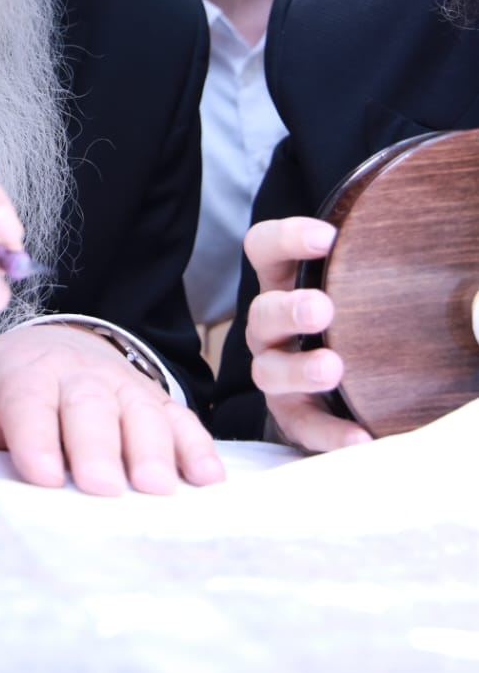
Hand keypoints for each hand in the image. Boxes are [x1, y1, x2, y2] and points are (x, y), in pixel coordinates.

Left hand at [0, 322, 224, 495]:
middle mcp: (79, 377)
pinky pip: (182, 422)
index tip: (42, 475)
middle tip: (101, 486)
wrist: (59, 350)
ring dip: (150, 450)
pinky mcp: (158, 404)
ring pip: (140, 415)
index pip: (30, 402)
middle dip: (96, 447)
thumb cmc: (10, 385)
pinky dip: (197, 448)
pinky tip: (207, 479)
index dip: (36, 437)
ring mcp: (124, 389)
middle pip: (89, 410)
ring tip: (154, 488)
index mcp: (27, 373)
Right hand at [243, 217, 371, 451]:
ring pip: (269, 371)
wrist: (332, 386)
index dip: (286, 239)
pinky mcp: (292, 416)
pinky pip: (305, 426)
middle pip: (262, 312)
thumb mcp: (344, 289)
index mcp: (280, 285)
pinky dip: (331, 433)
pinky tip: (360, 435)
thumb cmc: (342, 323)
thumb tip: (410, 255)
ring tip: (332, 368)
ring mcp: (274, 372)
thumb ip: (359, 270)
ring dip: (299, 369)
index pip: (264, 249)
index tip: (327, 238)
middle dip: (289, 310)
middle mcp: (268, 329)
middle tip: (322, 309)